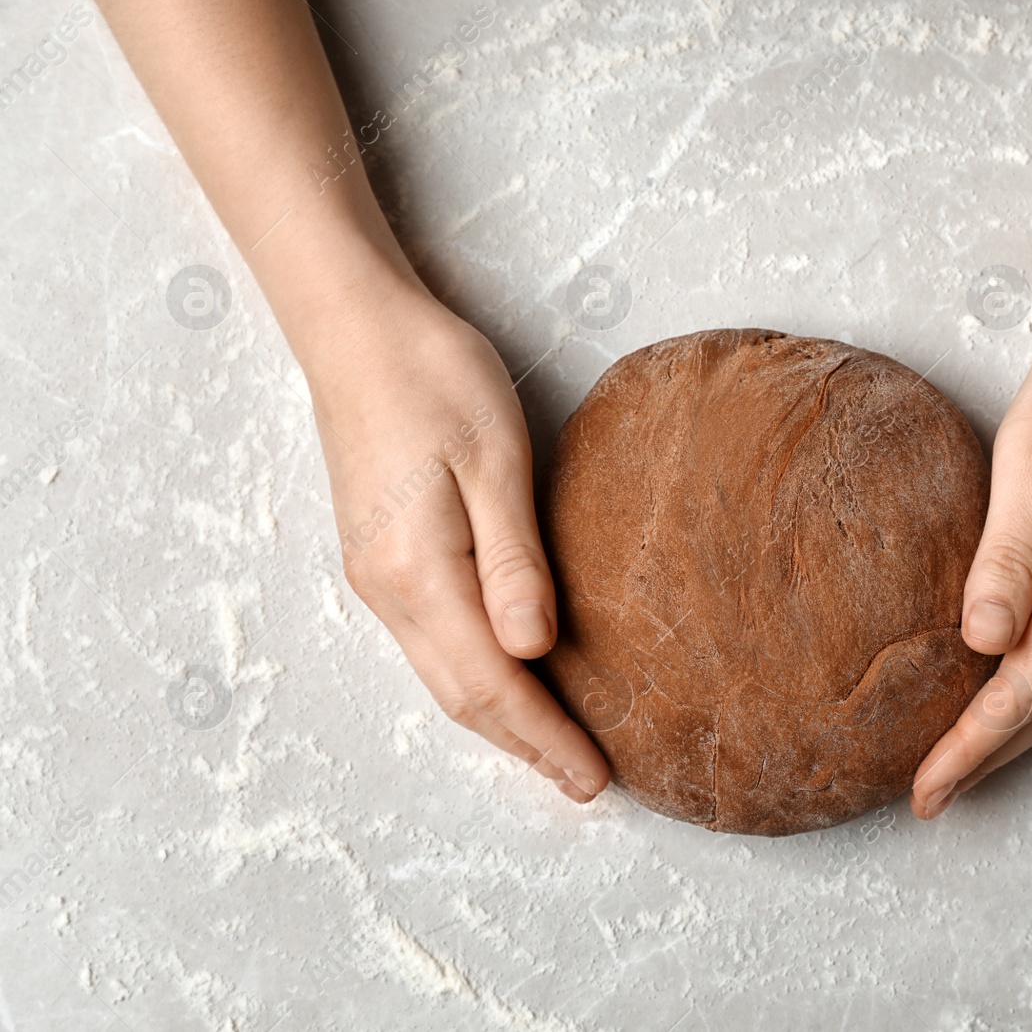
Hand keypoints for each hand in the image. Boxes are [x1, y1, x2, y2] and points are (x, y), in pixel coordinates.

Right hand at [306, 281, 608, 802]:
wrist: (357, 328)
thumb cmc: (434, 378)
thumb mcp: (491, 460)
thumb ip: (513, 561)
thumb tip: (534, 650)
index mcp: (417, 571)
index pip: (491, 683)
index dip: (543, 736)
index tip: (594, 777)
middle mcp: (387, 590)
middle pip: (462, 696)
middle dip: (525, 745)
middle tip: (588, 782)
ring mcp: (376, 577)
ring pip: (444, 676)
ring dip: (501, 719)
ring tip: (558, 749)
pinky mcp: (381, 558)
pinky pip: (434, 644)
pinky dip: (477, 680)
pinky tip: (513, 682)